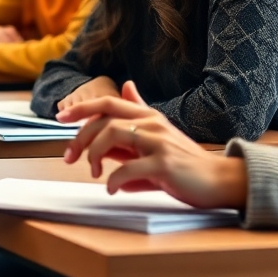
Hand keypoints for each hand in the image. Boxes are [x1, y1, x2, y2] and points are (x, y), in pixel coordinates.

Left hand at [58, 81, 247, 209]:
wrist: (217, 179)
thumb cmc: (184, 161)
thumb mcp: (159, 133)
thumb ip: (139, 114)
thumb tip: (126, 87)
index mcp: (148, 116)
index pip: (108, 102)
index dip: (81, 108)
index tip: (60, 118)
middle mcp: (152, 123)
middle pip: (105, 119)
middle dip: (80, 138)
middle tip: (70, 157)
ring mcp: (158, 142)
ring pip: (112, 136)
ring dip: (95, 155)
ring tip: (95, 173)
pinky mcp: (164, 165)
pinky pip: (128, 169)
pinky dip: (113, 181)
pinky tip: (113, 189)